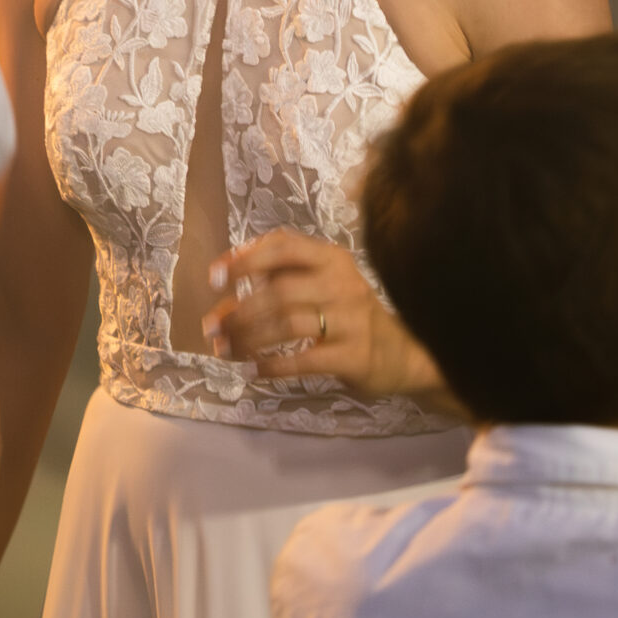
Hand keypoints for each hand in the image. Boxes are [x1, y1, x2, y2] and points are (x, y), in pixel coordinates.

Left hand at [203, 229, 441, 401]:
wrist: (404, 354)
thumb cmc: (350, 316)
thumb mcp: (324, 285)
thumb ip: (281, 279)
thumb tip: (224, 289)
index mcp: (332, 258)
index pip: (284, 246)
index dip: (246, 259)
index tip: (215, 278)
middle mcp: (343, 283)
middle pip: (279, 290)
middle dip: (238, 310)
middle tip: (212, 327)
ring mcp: (351, 320)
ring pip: (288, 324)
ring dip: (248, 338)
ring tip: (225, 350)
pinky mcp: (354, 355)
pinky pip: (305, 360)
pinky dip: (273, 366)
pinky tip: (254, 371)